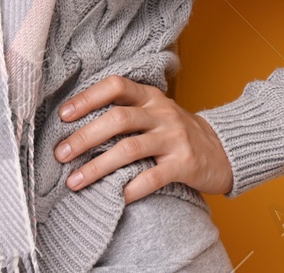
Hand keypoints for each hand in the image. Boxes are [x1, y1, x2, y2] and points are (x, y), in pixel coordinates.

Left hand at [53, 76, 232, 201]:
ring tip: (74, 182)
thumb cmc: (175, 132)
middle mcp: (162, 113)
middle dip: (85, 137)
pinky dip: (130, 188)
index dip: (87, 98)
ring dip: (97, 167)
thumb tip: (74, 125)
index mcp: (150, 96)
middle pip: (118, 119)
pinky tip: (114, 197)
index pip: (116, 86)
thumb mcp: (154, 112)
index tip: (62, 115)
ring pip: (129, 149)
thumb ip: (124, 112)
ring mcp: (174, 138)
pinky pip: (153, 177)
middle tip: (60, 154)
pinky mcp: (184, 164)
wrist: (223, 150)